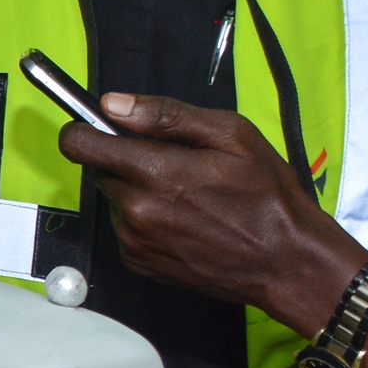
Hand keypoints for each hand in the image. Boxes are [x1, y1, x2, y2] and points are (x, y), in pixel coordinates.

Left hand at [59, 92, 366, 335]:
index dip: (84, 129)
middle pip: (100, 171)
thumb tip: (113, 103)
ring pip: (115, 200)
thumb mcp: (231, 135)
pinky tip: (185, 221)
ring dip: (138, 193)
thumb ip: (165, 115)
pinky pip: (126, 229)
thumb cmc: (268, 195)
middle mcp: (135, 210)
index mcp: (154, 173)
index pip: (78, 144)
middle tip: (175, 165)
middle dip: (126, 162)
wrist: (288, 262)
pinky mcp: (140, 263)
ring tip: (188, 197)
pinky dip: (145, 221)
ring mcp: (135, 241)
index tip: (99, 127)